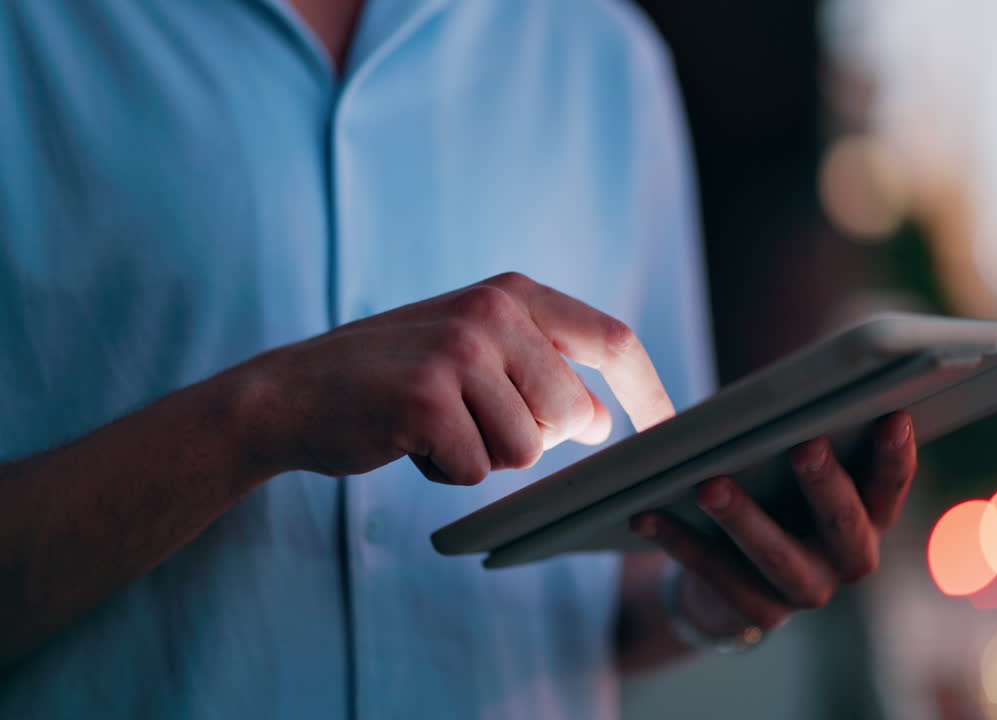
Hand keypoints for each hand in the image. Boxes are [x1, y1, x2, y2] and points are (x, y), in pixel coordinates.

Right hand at [245, 272, 674, 481]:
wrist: (289, 393)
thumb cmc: (394, 381)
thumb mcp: (474, 353)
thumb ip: (542, 371)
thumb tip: (606, 421)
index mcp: (513, 293)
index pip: (612, 341)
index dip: (649, 392)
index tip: (674, 434)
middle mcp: (493, 310)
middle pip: (575, 414)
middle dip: (536, 442)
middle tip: (475, 424)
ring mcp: (459, 350)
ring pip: (528, 450)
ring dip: (484, 457)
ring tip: (434, 426)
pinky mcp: (427, 397)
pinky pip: (477, 471)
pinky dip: (446, 472)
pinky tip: (407, 442)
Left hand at [630, 412, 915, 635]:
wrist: (736, 572)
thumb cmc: (773, 490)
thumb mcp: (791, 463)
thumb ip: (802, 433)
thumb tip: (783, 387)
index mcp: (870, 515)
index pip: (891, 484)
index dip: (896, 455)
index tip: (892, 416)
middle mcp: (850, 558)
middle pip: (844, 523)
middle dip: (825, 484)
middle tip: (806, 445)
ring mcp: (807, 591)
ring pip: (778, 557)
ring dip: (743, 519)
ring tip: (709, 485)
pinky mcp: (761, 613)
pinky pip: (718, 577)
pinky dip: (681, 544)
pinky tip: (646, 515)